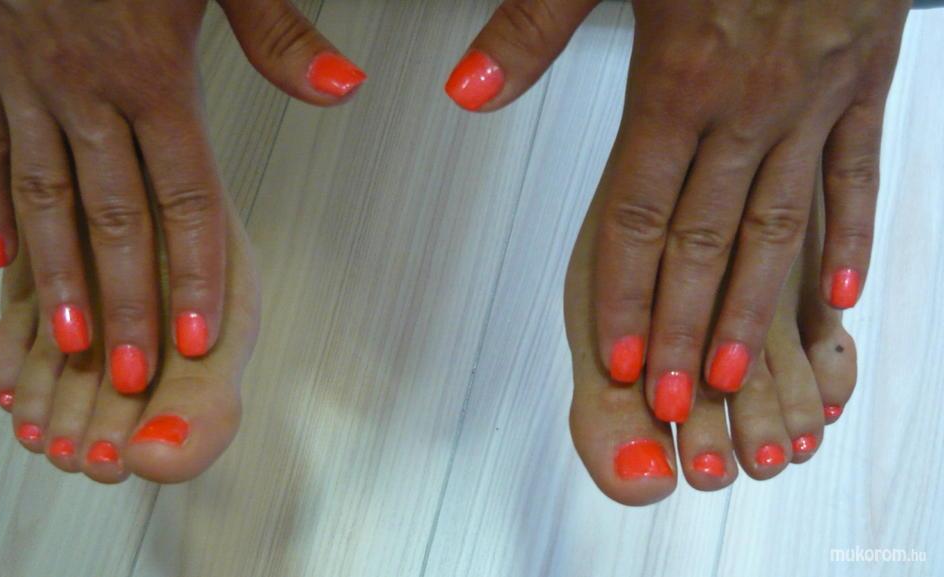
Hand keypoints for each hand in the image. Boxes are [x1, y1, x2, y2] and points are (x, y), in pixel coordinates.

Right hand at [0, 0, 364, 390]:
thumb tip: (342, 86)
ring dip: (58, 278)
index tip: (197, 334)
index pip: (183, 197)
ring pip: (42, 198)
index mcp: (152, 69)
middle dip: (127, 303)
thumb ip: (279, 33)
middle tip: (133, 371)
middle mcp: (84, 87)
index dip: (194, 272)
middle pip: (112, 217)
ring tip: (72, 342)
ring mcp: (22, 78)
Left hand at [445, 0, 907, 420]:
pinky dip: (851, 236)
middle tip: (675, 401)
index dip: (624, 292)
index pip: (637, 214)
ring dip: (755, 307)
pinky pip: (858, 173)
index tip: (618, 358)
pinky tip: (838, 297)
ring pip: (778, 224)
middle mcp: (745, 105)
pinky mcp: (864, 80)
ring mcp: (810, 98)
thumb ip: (530, 28)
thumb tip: (465, 88)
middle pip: (705, 239)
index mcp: (676, 80)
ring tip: (737, 376)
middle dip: (684, 329)